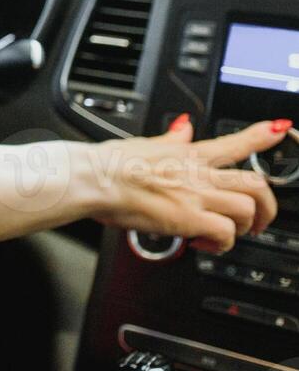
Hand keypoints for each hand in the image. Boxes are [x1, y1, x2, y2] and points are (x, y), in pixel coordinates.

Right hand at [80, 115, 288, 252]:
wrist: (91, 179)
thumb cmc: (108, 165)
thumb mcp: (144, 144)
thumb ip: (170, 140)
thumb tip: (183, 126)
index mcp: (188, 155)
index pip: (234, 142)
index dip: (262, 136)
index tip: (282, 129)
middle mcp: (198, 174)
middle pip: (256, 184)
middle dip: (267, 206)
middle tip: (258, 221)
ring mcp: (194, 195)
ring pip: (248, 210)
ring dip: (242, 228)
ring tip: (222, 236)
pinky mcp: (187, 218)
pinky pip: (226, 233)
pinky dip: (221, 244)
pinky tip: (202, 244)